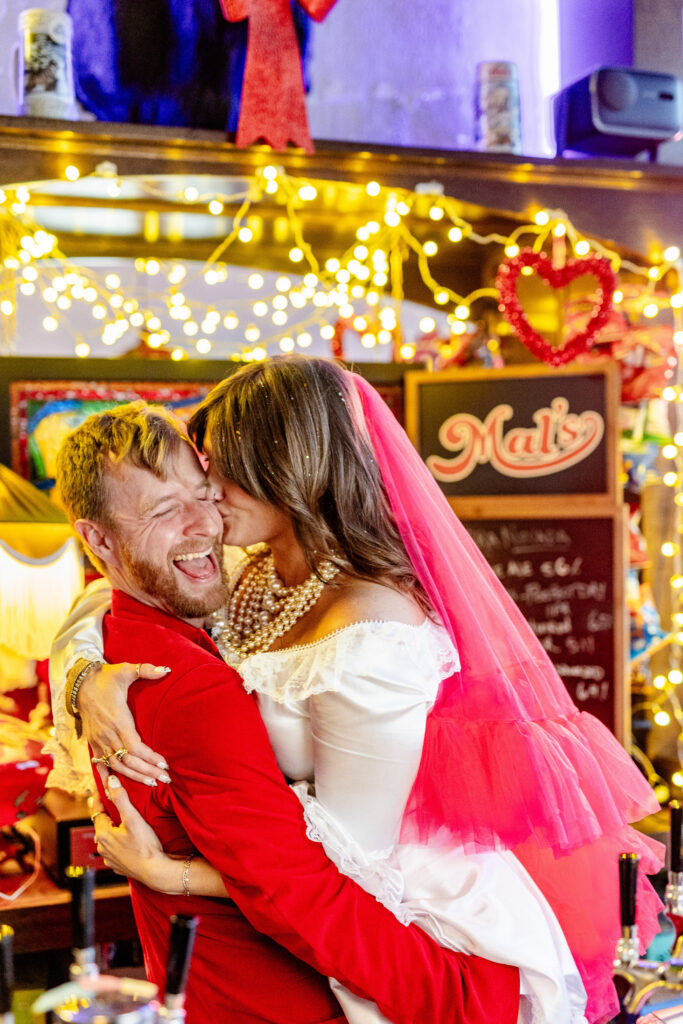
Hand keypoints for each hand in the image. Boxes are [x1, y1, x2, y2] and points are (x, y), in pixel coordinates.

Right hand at [79, 662, 170, 784]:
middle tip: (166, 779)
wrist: (80, 684)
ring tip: (152, 783)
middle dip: (148, 772)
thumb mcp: (126, 670)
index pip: (136, 747)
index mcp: (118, 720)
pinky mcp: (93, 744)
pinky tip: (116, 790)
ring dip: (135, 777)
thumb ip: (146, 670)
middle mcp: (107, 735)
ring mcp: (99, 741)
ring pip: (117, 766)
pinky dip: (108, 779)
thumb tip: (167, 669)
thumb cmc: (107, 677)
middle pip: (129, 761)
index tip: (165, 765)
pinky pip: (101, 766)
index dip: (150, 758)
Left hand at [93, 776, 168, 888]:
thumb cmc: (145, 845)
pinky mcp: (117, 865)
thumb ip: (121, 799)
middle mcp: (102, 847)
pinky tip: (128, 838)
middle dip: (108, 812)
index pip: (97, 810)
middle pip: (102, 824)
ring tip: (124, 819)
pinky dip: (119, 841)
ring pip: (108, 837)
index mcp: (103, 834)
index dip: (99, 797)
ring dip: (113, 828)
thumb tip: (111, 781)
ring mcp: (109, 858)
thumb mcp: (133, 819)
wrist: (155, 871)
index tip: (102, 785)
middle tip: (116, 800)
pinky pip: (114, 849)